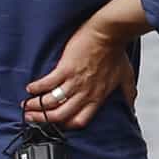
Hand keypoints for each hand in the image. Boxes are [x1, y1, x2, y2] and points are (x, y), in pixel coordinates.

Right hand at [25, 22, 140, 129]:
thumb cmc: (116, 52)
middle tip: (32, 117)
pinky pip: (46, 84)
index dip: (66, 125)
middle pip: (61, 115)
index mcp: (98, 96)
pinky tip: (30, 88)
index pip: (81, 120)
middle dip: (44, 119)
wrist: (109, 33)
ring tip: (26, 105)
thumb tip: (132, 104)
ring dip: (36, 106)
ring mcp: (75, 82)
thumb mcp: (126, 75)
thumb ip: (128, 92)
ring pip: (51, 102)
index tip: (56, 123)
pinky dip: (36, 88)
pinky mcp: (65, 69)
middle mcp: (86, 93)